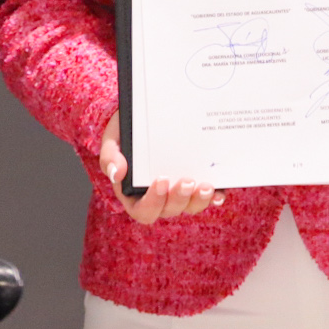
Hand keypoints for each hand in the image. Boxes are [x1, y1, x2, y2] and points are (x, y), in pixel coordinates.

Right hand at [97, 112, 222, 223]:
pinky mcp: (194, 184)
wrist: (143, 117)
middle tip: (187, 181)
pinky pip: (204, 196)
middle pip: (170, 210)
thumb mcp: (112, 140)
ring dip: (199, 200)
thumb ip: (109, 156)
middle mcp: (157, 198)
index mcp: (133, 194)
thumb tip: (115, 174)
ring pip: (189, 206)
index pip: (143, 210)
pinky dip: (214, 197)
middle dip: (180, 198)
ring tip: (207, 186)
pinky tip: (219, 191)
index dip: (154, 202)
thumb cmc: (125, 133)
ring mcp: (177, 192)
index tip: (161, 180)